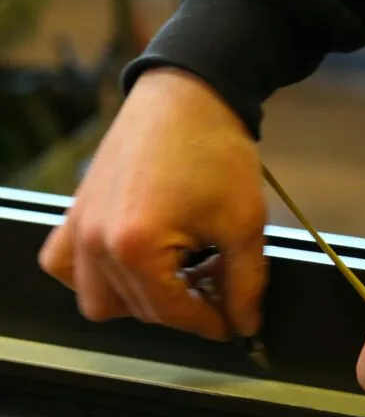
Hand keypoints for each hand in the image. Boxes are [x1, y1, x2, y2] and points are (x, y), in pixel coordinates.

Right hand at [39, 69, 266, 339]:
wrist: (189, 93)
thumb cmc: (214, 148)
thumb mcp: (243, 224)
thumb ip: (245, 284)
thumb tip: (244, 323)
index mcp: (135, 245)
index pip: (170, 313)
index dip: (209, 323)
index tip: (232, 322)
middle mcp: (96, 240)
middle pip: (139, 311)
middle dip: (183, 308)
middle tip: (216, 288)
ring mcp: (79, 226)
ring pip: (99, 300)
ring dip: (140, 299)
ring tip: (179, 276)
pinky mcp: (76, 212)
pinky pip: (67, 266)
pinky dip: (96, 276)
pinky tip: (134, 264)